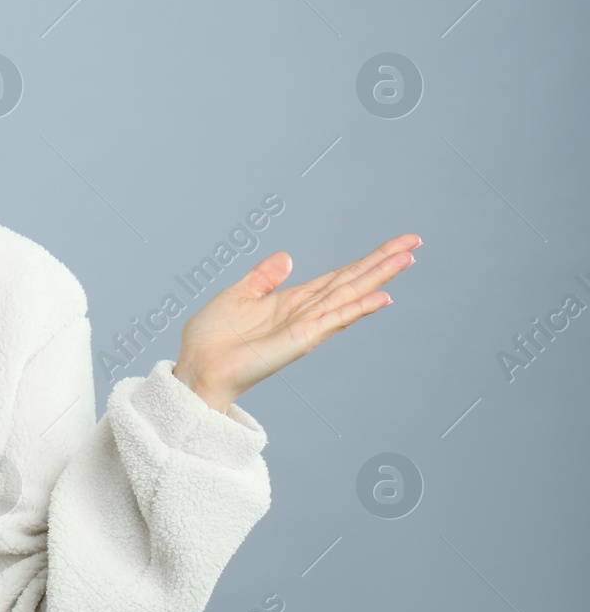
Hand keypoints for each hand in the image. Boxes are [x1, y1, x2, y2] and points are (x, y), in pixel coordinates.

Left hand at [173, 233, 421, 412]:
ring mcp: (306, 327)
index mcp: (292, 301)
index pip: (338, 276)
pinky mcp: (299, 340)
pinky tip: (382, 298)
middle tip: (415, 243)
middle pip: (352, 282)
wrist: (196, 368)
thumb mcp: (237, 295)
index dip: (366, 260)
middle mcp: (305, 313)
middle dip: (383, 262)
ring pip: (350, 296)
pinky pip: (333, 320)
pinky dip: (358, 309)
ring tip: (407, 259)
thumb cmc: (211, 339)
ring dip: (379, 278)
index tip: (396, 244)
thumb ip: (263, 277)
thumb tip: (287, 257)